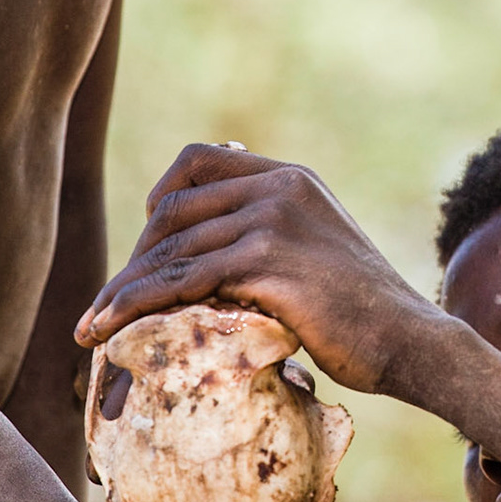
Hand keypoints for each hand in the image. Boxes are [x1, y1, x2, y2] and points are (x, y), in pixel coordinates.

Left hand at [74, 144, 452, 396]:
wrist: (409, 340)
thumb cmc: (364, 313)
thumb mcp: (320, 252)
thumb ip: (274, 237)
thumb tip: (216, 262)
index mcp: (291, 178)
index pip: (199, 161)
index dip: (161, 198)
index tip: (145, 242)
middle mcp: (279, 188)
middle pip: (174, 209)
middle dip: (134, 258)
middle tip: (108, 303)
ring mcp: (273, 221)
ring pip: (172, 249)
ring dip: (123, 290)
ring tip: (91, 328)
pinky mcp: (266, 262)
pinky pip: (182, 280)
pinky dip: (138, 305)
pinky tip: (113, 329)